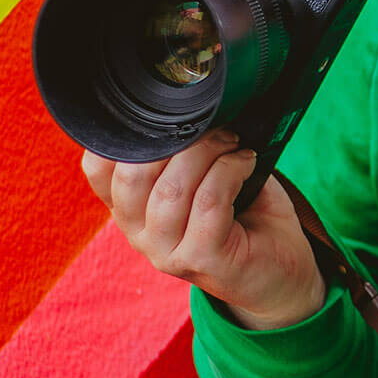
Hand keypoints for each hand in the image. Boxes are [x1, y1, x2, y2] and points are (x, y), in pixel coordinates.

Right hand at [81, 130, 327, 330]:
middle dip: (177, 140)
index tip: (166, 115)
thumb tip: (190, 106)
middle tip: (216, 130)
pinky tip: (247, 161)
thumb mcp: (201, 179)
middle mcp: (138, 235)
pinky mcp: (200, 261)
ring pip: (171, 188)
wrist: (280, 271)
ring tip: (234, 144)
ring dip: (209, 153)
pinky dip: (231, 170)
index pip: (97, 169)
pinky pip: (208, 202)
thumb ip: (180, 152)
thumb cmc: (242, 214)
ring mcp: (165, 252)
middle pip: (132, 175)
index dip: (124, 134)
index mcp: (129, 210)